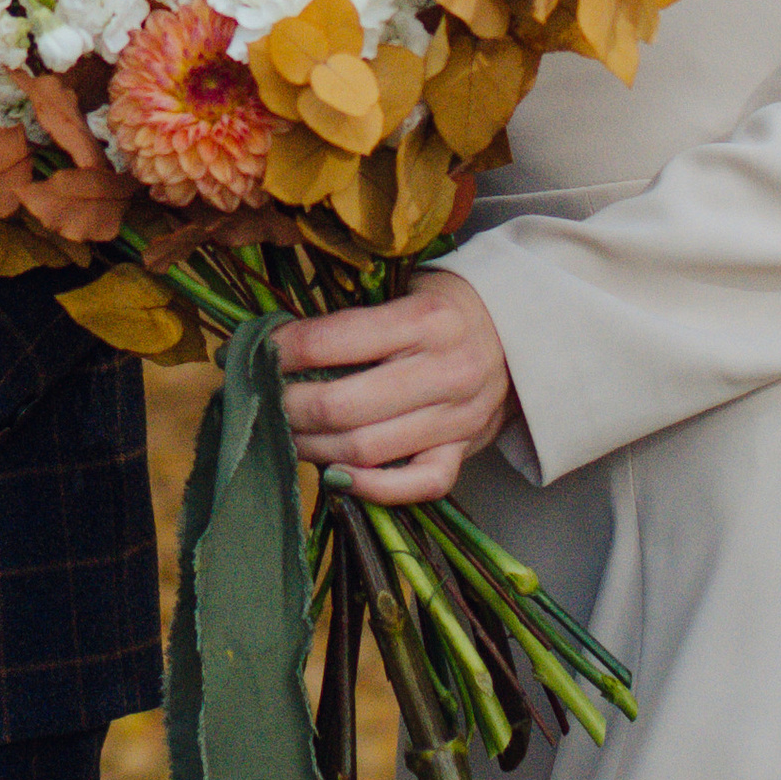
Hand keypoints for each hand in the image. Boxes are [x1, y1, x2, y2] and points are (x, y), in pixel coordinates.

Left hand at [273, 273, 513, 501]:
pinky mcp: (465, 451)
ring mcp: (458, 418)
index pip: (335, 340)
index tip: (259, 351)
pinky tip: (336, 475)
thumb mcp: (406, 292)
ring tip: (286, 434)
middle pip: (343, 406)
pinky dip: (371, 488)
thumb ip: (356, 322)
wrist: (521, 333)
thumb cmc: (446, 308)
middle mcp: (444, 370)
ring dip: (313, 448)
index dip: (285, 350)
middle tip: (263, 401)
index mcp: (425, 320)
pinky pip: (416, 485)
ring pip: (367, 450)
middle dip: (289, 407)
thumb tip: (281, 348)